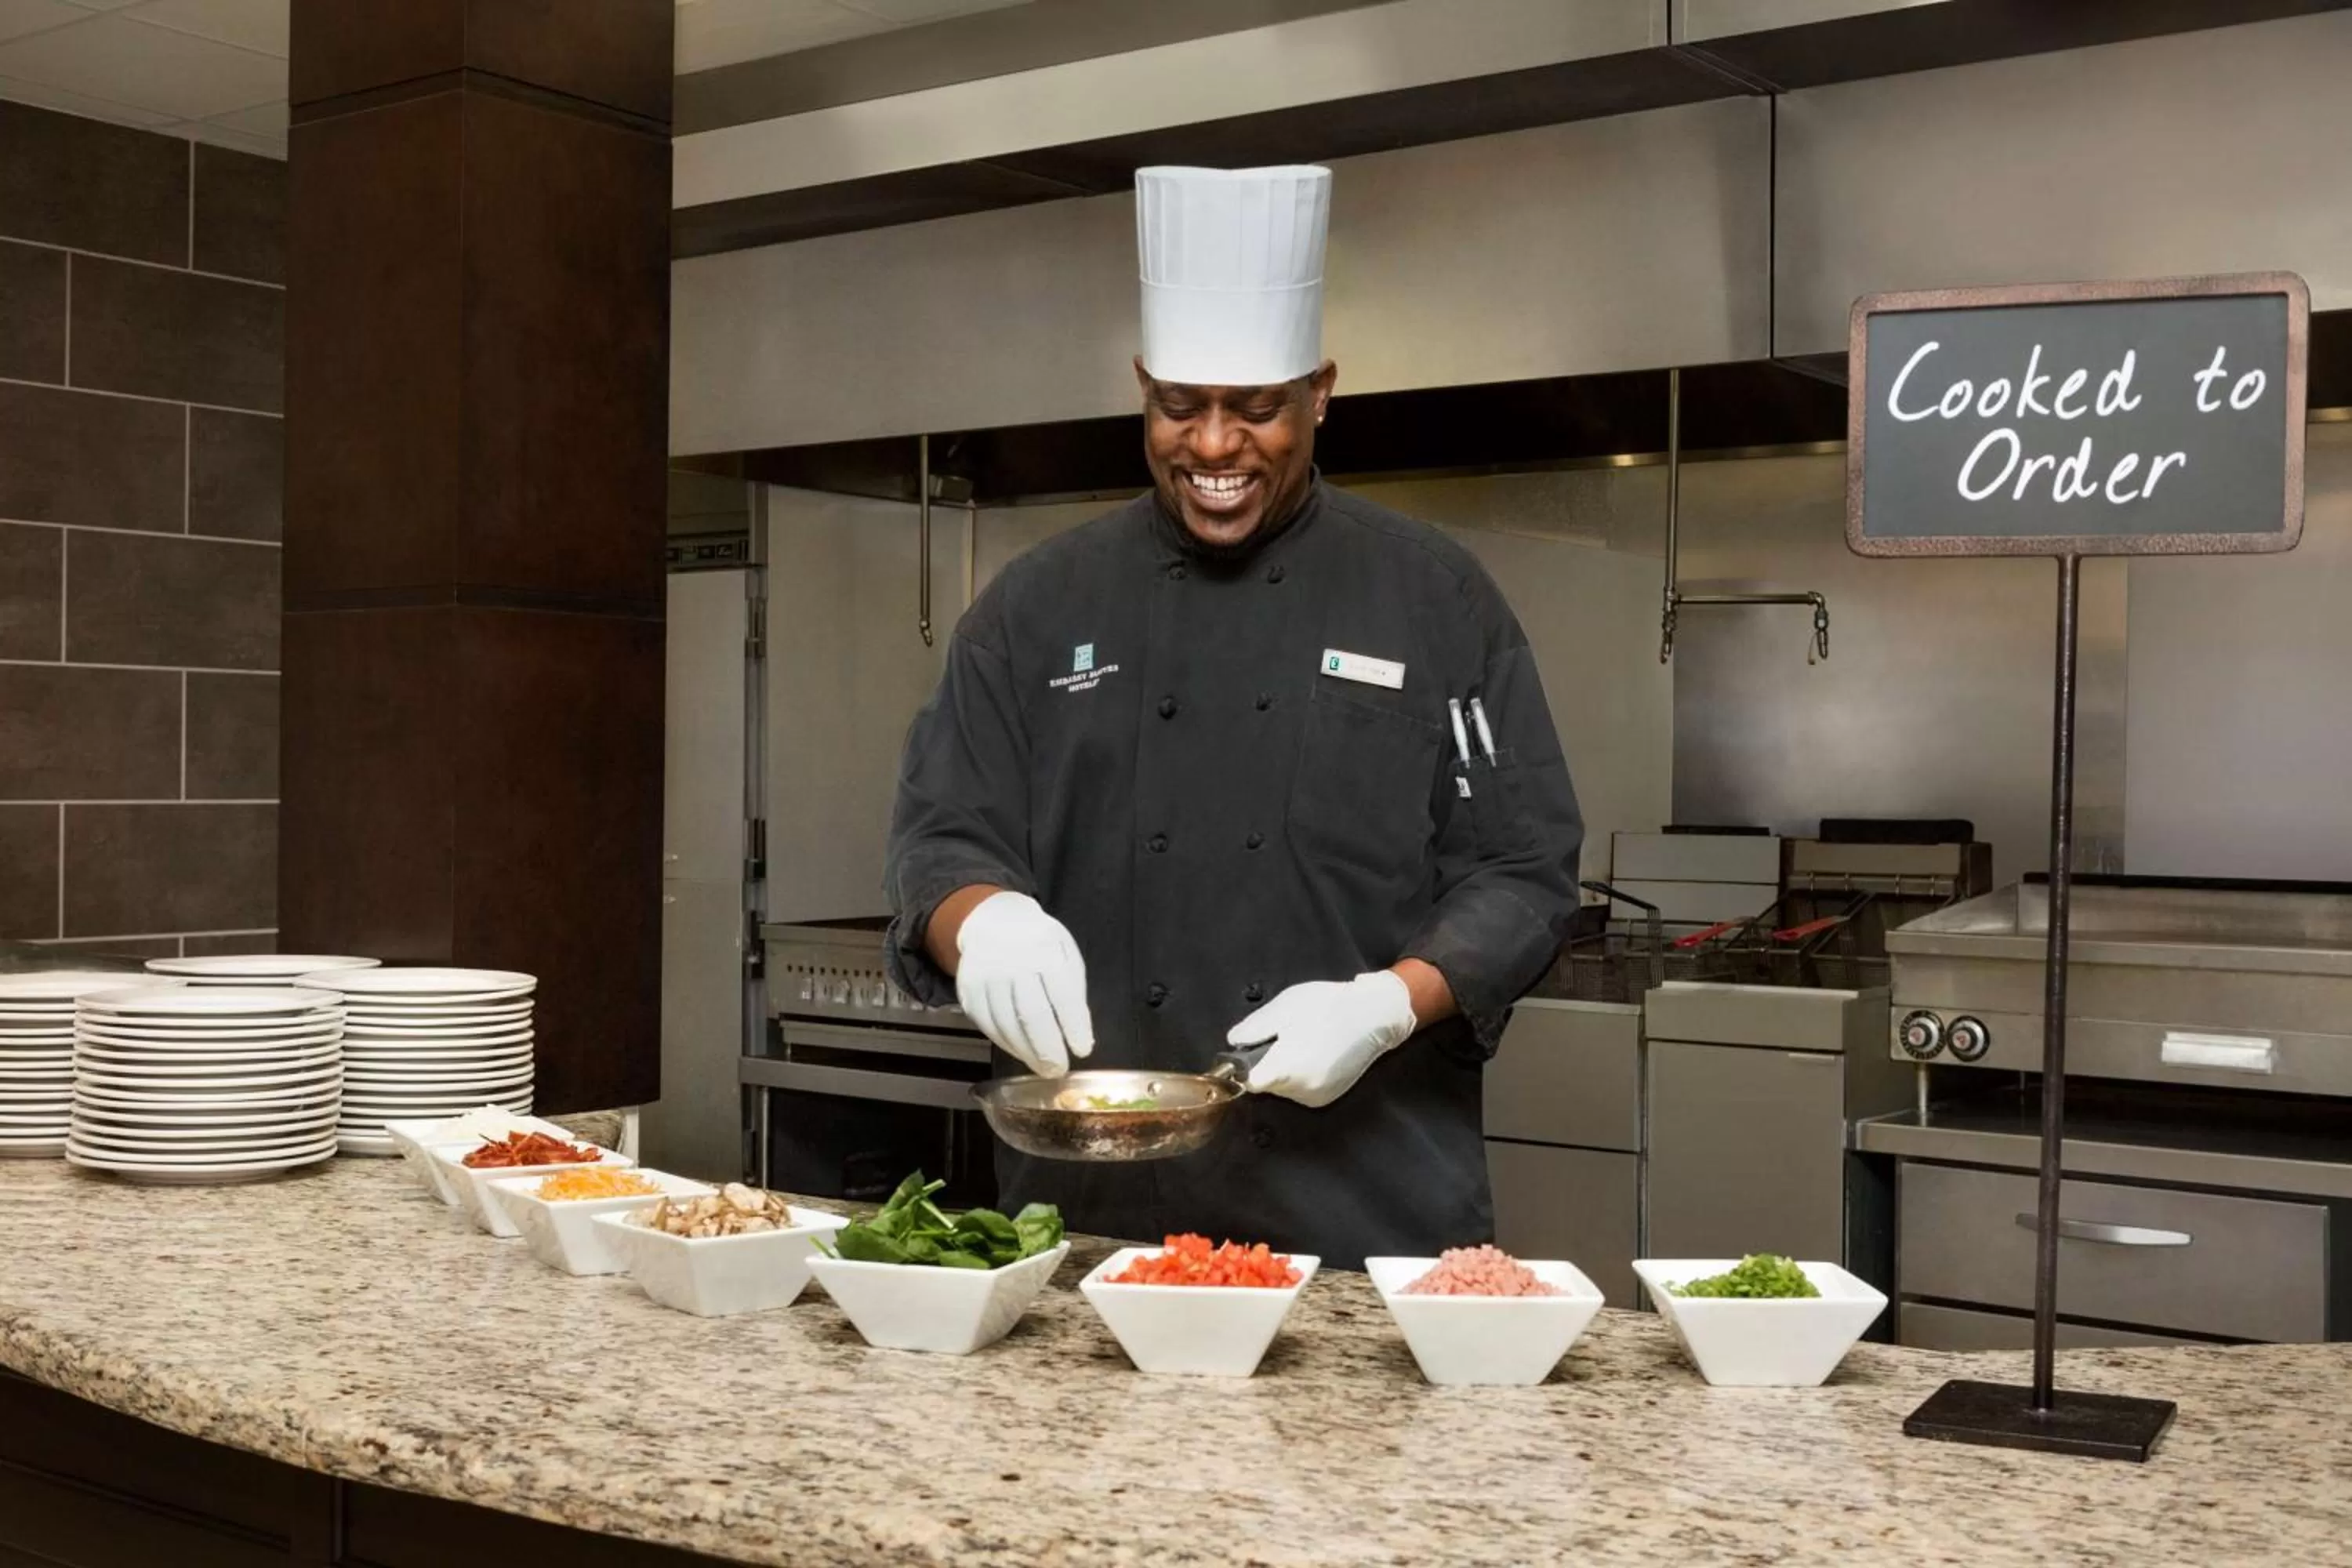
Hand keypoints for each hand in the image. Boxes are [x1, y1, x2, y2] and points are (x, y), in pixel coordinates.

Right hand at [953, 891, 1094, 1076]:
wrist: (992, 921)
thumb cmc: (1038, 942)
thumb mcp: (1065, 953)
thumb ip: (1073, 989)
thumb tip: (1079, 1033)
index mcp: (1044, 949)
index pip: (1062, 995)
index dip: (1073, 1026)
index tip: (1082, 1050)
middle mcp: (1012, 962)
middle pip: (1031, 1014)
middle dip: (1047, 1049)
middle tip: (1058, 1070)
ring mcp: (985, 976)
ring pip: (1007, 1025)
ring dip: (1026, 1052)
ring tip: (1042, 1066)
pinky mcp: (968, 990)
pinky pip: (987, 1025)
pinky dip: (1005, 1044)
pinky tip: (1020, 1051)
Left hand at [1227, 971, 1418, 1107]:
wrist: (1374, 1015)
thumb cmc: (1327, 1007)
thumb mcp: (1283, 1008)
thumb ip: (1254, 1028)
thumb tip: (1234, 1043)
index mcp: (1286, 1069)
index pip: (1249, 1082)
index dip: (1242, 1068)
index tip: (1246, 1054)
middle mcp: (1301, 1091)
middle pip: (1267, 1084)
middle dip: (1268, 1063)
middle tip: (1283, 1037)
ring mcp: (1317, 1097)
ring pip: (1284, 1088)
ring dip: (1285, 1070)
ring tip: (1303, 1042)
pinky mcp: (1329, 1098)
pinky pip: (1302, 1090)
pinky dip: (1301, 1076)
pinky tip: (1315, 1053)